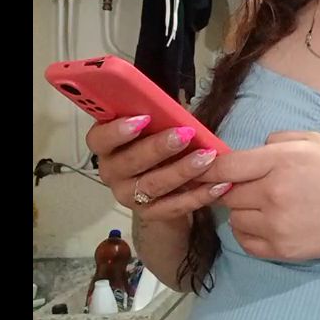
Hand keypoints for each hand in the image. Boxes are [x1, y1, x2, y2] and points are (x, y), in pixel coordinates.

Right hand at [86, 117, 233, 219]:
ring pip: (153, 185)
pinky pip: (174, 207)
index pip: (99, 139)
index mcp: (107, 146)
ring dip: (183, 170)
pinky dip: (199, 195)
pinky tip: (220, 184)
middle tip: (186, 134)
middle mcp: (111, 173)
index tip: (143, 119)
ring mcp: (128, 196)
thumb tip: (174, 106)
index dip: (118, 130)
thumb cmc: (158, 143)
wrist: (166, 185)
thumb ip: (158, 116)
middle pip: (130, 162)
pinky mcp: (149, 214)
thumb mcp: (156, 126)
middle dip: (159, 147)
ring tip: (208, 157)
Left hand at [201, 131, 319, 259]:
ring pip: (234, 218)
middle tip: (250, 187)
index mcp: (281, 162)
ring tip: (265, 206)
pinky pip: (244, 241)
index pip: (226, 166)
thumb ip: (276, 140)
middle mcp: (274, 193)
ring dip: (243, 211)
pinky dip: (249, 232)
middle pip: (227, 193)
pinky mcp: (281, 249)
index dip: (207, 167)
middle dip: (233, 189)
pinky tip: (265, 223)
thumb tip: (249, 152)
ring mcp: (276, 225)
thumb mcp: (313, 140)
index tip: (200, 168)